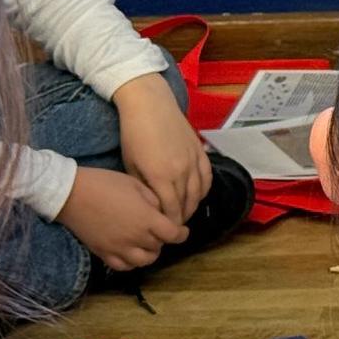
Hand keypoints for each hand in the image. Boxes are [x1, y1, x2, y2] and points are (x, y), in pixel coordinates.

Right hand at [55, 165, 188, 271]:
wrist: (70, 194)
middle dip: (163, 239)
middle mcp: (135, 238)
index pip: (173, 235)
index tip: (182, 230)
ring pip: (143, 261)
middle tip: (159, 229)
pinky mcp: (102, 253)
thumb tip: (161, 213)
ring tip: (146, 242)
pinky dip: (131, 262)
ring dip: (149, 253)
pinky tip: (130, 251)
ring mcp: (117, 248)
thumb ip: (154, 201)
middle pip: (159, 247)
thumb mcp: (137, 185)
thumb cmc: (106, 183)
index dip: (181, 234)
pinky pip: (122, 267)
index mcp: (146, 219)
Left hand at [115, 71, 210, 220]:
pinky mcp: (201, 151)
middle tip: (174, 228)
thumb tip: (151, 206)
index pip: (170, 211)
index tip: (164, 233)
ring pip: (199, 193)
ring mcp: (194, 161)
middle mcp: (182, 172)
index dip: (169, 225)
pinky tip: (197, 195)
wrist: (150, 105)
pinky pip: (207, 177)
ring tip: (185, 213)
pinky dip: (204, 190)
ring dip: (193, 206)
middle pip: (186, 205)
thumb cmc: (134, 134)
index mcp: (161, 177)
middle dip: (181, 218)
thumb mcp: (130, 165)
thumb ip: (144, 188)